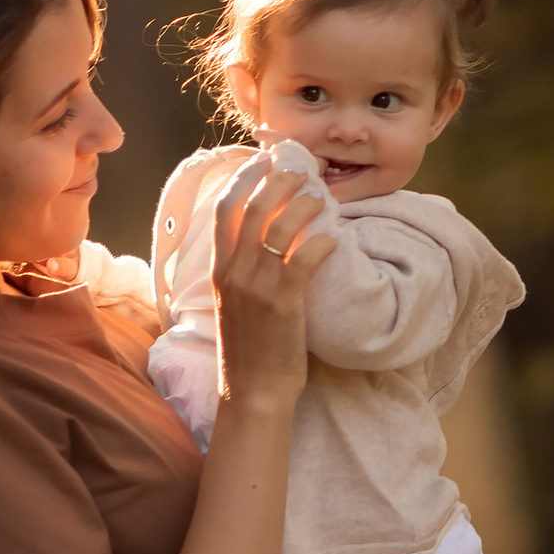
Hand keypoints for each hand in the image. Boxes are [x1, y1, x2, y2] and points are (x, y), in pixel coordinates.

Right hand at [208, 155, 321, 414]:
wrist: (252, 392)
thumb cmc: (249, 350)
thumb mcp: (234, 303)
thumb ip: (241, 270)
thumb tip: (263, 237)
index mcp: (219, 269)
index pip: (225, 209)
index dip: (245, 179)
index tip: (263, 162)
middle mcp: (234, 272)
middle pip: (253, 208)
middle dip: (277, 181)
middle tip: (300, 171)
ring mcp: (258, 286)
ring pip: (280, 227)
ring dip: (303, 205)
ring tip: (320, 198)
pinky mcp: (284, 302)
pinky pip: (305, 258)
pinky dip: (321, 241)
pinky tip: (334, 238)